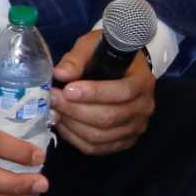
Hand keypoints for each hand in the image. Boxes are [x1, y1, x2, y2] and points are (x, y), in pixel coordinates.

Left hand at [51, 26, 155, 155]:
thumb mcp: (91, 46)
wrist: (119, 68)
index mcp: (142, 81)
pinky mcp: (123, 141)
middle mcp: (144, 107)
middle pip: (109, 117)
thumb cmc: (104, 54)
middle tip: (51, 99)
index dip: (94, 93)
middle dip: (75, 110)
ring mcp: (135, 127)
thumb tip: (60, 74)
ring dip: (72, 125)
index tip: (67, 90)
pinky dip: (75, 138)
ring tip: (53, 111)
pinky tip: (61, 124)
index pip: (122, 92)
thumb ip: (77, 59)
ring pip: (101, 136)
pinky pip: (98, 148)